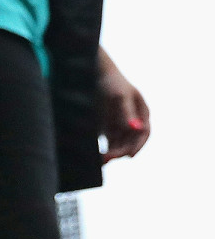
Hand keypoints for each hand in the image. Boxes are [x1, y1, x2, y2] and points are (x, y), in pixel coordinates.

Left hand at [97, 47, 149, 162]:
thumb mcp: (119, 97)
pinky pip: (109, 144)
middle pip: (131, 142)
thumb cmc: (111, 83)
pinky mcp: (108, 130)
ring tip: (100, 161)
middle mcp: (133, 122)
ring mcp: (121, 126)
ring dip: (112, 154)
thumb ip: (126, 112)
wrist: (95, 77)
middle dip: (121, 151)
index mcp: (142, 112)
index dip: (138, 145)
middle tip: (107, 158)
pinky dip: (105, 151)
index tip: (129, 156)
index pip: (144, 132)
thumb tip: (136, 128)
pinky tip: (97, 158)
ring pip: (120, 145)